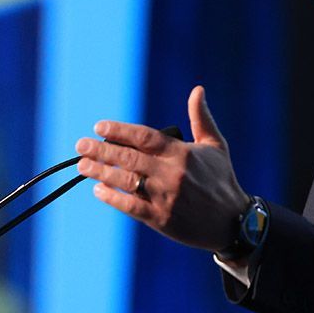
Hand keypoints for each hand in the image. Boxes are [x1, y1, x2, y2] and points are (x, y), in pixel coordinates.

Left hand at [75, 86, 248, 251]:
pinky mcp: (161, 218)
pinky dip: (112, 198)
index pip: (144, 137)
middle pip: (129, 158)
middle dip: (101, 150)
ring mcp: (165, 197)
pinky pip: (130, 206)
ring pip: (126, 181)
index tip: (99, 126)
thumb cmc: (222, 180)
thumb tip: (197, 90)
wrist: (232, 222)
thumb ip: (201, 118)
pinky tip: (97, 190)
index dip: (119, 130)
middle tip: (81, 145)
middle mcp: (172, 174)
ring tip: (82, 165)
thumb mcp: (216, 146)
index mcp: (182, 153)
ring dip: (100, 172)